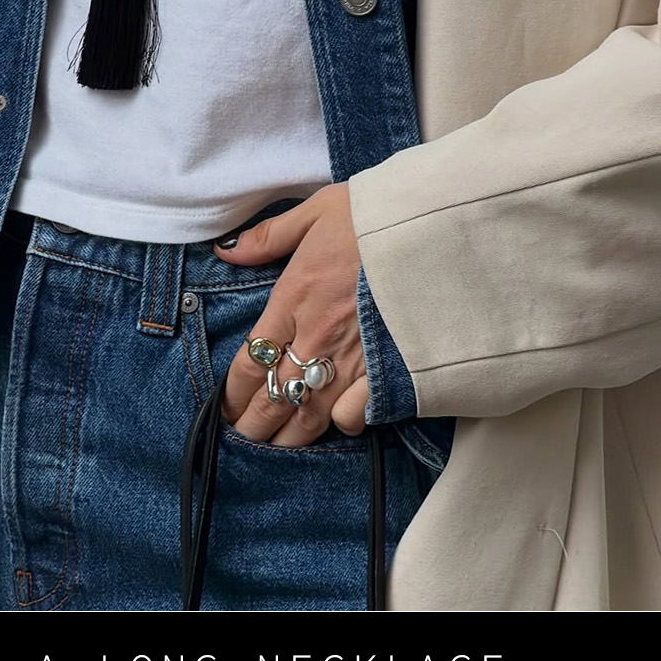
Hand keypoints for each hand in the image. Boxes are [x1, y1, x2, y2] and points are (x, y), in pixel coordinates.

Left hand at [213, 184, 369, 446]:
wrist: (436, 228)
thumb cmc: (375, 215)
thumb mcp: (315, 212)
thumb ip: (269, 236)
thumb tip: (226, 249)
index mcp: (294, 298)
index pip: (249, 361)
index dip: (232, 392)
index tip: (224, 408)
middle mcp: (317, 336)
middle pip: (273, 397)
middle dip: (252, 425)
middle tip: (242, 439)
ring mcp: (353, 360)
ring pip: (308, 415)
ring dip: (287, 437)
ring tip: (274, 448)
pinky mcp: (387, 372)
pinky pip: (354, 416)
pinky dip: (341, 423)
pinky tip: (335, 420)